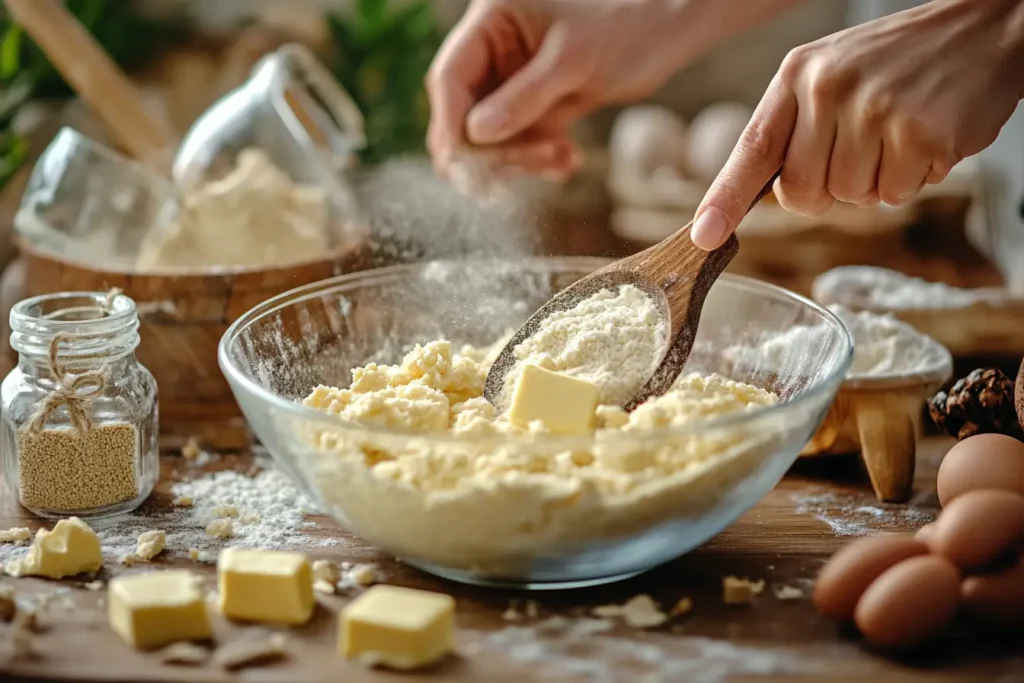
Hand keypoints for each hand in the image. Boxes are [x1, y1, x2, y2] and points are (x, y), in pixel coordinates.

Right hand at [426, 0, 694, 180]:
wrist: (667, 30)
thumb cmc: (627, 26)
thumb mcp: (574, 61)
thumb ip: (524, 98)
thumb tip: (474, 137)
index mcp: (492, 19)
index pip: (450, 76)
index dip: (451, 123)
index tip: (462, 165)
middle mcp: (493, 47)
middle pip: (463, 112)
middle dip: (491, 149)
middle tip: (529, 169)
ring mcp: (511, 77)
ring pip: (490, 135)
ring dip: (520, 159)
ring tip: (562, 160)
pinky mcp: (533, 101)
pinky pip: (518, 141)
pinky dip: (537, 157)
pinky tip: (567, 160)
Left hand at [691, 0, 1023, 249]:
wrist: (983, 27)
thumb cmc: (896, 61)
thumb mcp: (829, 73)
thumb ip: (793, 127)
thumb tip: (764, 195)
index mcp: (797, 75)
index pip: (751, 149)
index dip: (724, 199)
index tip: (704, 236)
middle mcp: (828, 90)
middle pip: (801, 193)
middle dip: (827, 189)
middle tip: (860, 148)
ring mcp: (875, 112)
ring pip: (849, 199)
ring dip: (874, 182)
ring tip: (897, 134)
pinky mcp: (920, 135)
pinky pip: (894, 195)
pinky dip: (911, 179)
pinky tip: (924, 138)